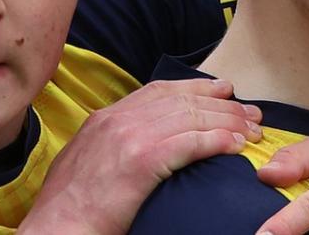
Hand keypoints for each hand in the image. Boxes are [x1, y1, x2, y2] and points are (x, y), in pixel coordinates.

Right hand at [18, 78, 261, 233]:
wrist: (56, 228)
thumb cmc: (71, 207)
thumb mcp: (87, 160)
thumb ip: (114, 143)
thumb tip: (141, 143)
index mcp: (106, 118)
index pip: (160, 91)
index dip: (197, 87)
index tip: (224, 89)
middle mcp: (119, 120)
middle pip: (183, 101)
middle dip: (223, 104)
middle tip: (251, 112)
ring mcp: (129, 137)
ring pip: (191, 118)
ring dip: (228, 122)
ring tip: (252, 131)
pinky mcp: (142, 161)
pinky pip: (190, 143)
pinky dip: (216, 141)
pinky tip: (235, 146)